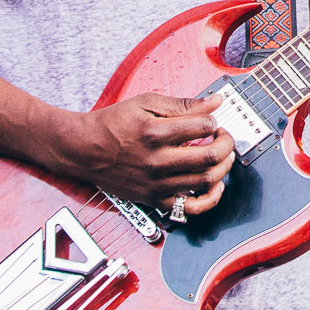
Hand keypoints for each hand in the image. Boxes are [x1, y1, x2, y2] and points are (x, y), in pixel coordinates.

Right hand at [49, 93, 233, 215]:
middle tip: (223, 137)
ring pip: (205, 181)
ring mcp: (156, 184)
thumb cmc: (113, 124)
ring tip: (221, 156)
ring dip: (223, 167)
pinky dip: (210, 199)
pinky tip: (215, 185)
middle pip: (209, 157)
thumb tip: (215, 102)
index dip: (213, 120)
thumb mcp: (147, 102)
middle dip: (226, 143)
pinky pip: (190, 208)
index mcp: (155, 132)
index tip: (210, 120)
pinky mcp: (154, 200)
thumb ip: (184, 104)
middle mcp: (157, 161)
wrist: (84, 149)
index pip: (203, 127)